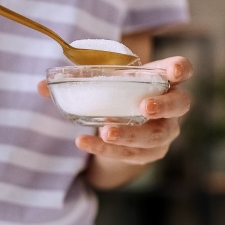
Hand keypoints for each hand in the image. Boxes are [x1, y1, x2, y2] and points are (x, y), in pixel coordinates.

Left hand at [43, 55, 192, 167]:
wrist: (121, 126)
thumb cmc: (116, 94)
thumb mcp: (102, 81)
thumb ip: (76, 80)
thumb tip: (41, 86)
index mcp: (163, 79)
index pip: (182, 68)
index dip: (181, 68)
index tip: (174, 71)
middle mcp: (172, 106)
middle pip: (180, 105)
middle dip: (163, 106)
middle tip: (144, 107)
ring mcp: (164, 132)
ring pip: (155, 136)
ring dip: (131, 134)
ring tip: (106, 130)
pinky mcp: (151, 153)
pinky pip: (133, 155)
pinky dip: (108, 150)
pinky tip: (86, 143)